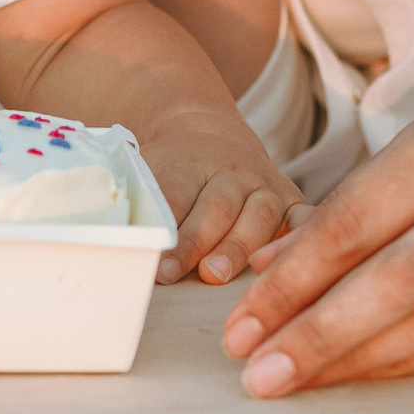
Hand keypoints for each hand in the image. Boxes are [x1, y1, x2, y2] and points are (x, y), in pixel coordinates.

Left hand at [138, 105, 307, 285]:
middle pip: (216, 206)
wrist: (208, 136)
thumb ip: (135, 202)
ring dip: (237, 248)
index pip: (174, 194)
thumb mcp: (146, 172)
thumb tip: (109, 239)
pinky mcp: (294, 201)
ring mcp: (266, 185)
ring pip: (259, 215)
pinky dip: (299, 240)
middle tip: (172, 274)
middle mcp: (234, 170)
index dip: (162, 228)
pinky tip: (288, 267)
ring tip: (214, 277)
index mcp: (189, 160)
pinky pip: (304, 220)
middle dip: (194, 242)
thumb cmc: (170, 170)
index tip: (148, 261)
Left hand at [220, 45, 413, 396]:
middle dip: (317, 335)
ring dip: (359, 361)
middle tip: (255, 371)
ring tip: (295, 381)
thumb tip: (283, 255)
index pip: (359, 221)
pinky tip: (368, 373)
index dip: (295, 276)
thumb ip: (371, 188)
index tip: (244, 315)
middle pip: (395, 284)